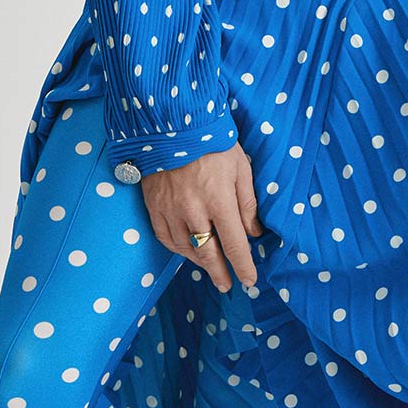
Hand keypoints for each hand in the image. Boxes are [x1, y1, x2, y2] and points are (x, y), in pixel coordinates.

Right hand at [140, 140, 263, 292]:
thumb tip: (253, 233)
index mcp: (219, 200)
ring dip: (199, 262)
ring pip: (186, 249)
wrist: (171, 122)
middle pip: (208, 254)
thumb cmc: (212, 142)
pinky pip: (165, 238)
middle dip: (220, 273)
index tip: (249, 279)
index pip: (234, 244)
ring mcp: (170, 210)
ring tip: (210, 267)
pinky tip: (186, 250)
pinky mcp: (154, 206)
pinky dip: (178, 249)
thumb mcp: (240, 166)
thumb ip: (247, 202)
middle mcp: (193, 211)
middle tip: (227, 285)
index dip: (243, 266)